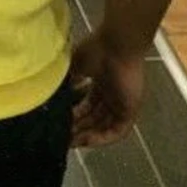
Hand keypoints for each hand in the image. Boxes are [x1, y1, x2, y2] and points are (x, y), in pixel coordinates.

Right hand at [69, 28, 144, 148]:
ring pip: (104, 126)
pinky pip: (117, 131)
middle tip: (62, 137)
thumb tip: (55, 95)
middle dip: (78, 128)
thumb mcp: (75, 64)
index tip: (59, 124)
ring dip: (88, 135)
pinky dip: (102, 138)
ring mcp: (121, 103)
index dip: (74, 116)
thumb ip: (67, 80)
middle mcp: (110, 94)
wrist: (117, 44)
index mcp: (100, 82)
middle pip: (94, 117)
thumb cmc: (96, 49)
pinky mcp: (131, 110)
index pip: (87, 105)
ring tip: (70, 142)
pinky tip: (87, 141)